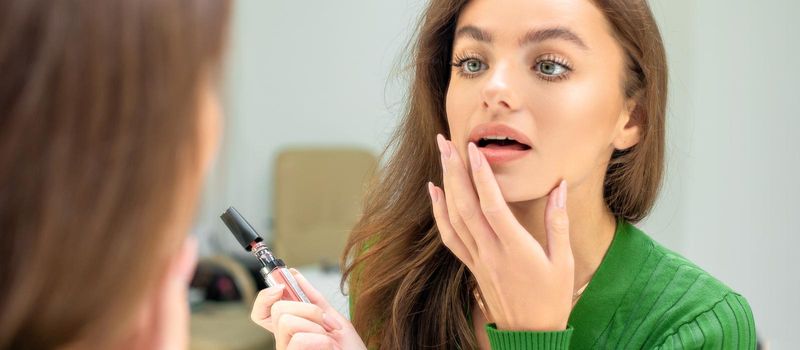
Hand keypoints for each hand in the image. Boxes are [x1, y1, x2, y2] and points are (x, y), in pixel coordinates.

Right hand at [251, 269, 366, 349]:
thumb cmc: (348, 349)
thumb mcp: (333, 318)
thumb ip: (314, 299)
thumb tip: (295, 275)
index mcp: (291, 330)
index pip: (263, 312)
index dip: (265, 296)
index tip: (282, 286)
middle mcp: (284, 341)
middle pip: (278, 309)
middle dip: (308, 310)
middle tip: (327, 324)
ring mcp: (287, 349)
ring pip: (286, 321)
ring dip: (317, 327)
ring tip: (329, 341)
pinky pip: (298, 339)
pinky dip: (320, 340)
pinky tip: (329, 348)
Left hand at [428, 135, 574, 330]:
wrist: (530, 334)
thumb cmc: (552, 298)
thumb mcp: (564, 262)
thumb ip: (558, 223)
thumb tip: (560, 187)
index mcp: (515, 248)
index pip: (492, 205)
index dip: (481, 175)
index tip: (473, 149)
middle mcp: (490, 251)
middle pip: (465, 205)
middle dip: (454, 171)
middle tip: (445, 142)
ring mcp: (477, 259)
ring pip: (454, 217)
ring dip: (445, 185)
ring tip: (441, 156)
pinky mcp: (471, 265)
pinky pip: (450, 236)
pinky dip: (439, 212)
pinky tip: (435, 192)